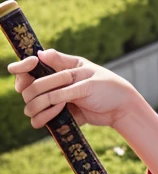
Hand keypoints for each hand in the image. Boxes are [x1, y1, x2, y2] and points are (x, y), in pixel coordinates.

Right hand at [7, 48, 136, 130]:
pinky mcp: (57, 117)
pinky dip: (44, 117)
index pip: (29, 67)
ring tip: (60, 105)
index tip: (24, 69)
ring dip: (40, 105)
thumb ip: (61, 69)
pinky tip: (60, 113)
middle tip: (49, 94)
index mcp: (58, 69)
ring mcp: (53, 101)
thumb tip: (39, 53)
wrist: (120, 109)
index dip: (21, 68)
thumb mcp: (86, 73)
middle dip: (34, 91)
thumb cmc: (107, 86)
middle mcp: (52, 84)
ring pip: (29, 105)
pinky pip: (38, 120)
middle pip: (26, 87)